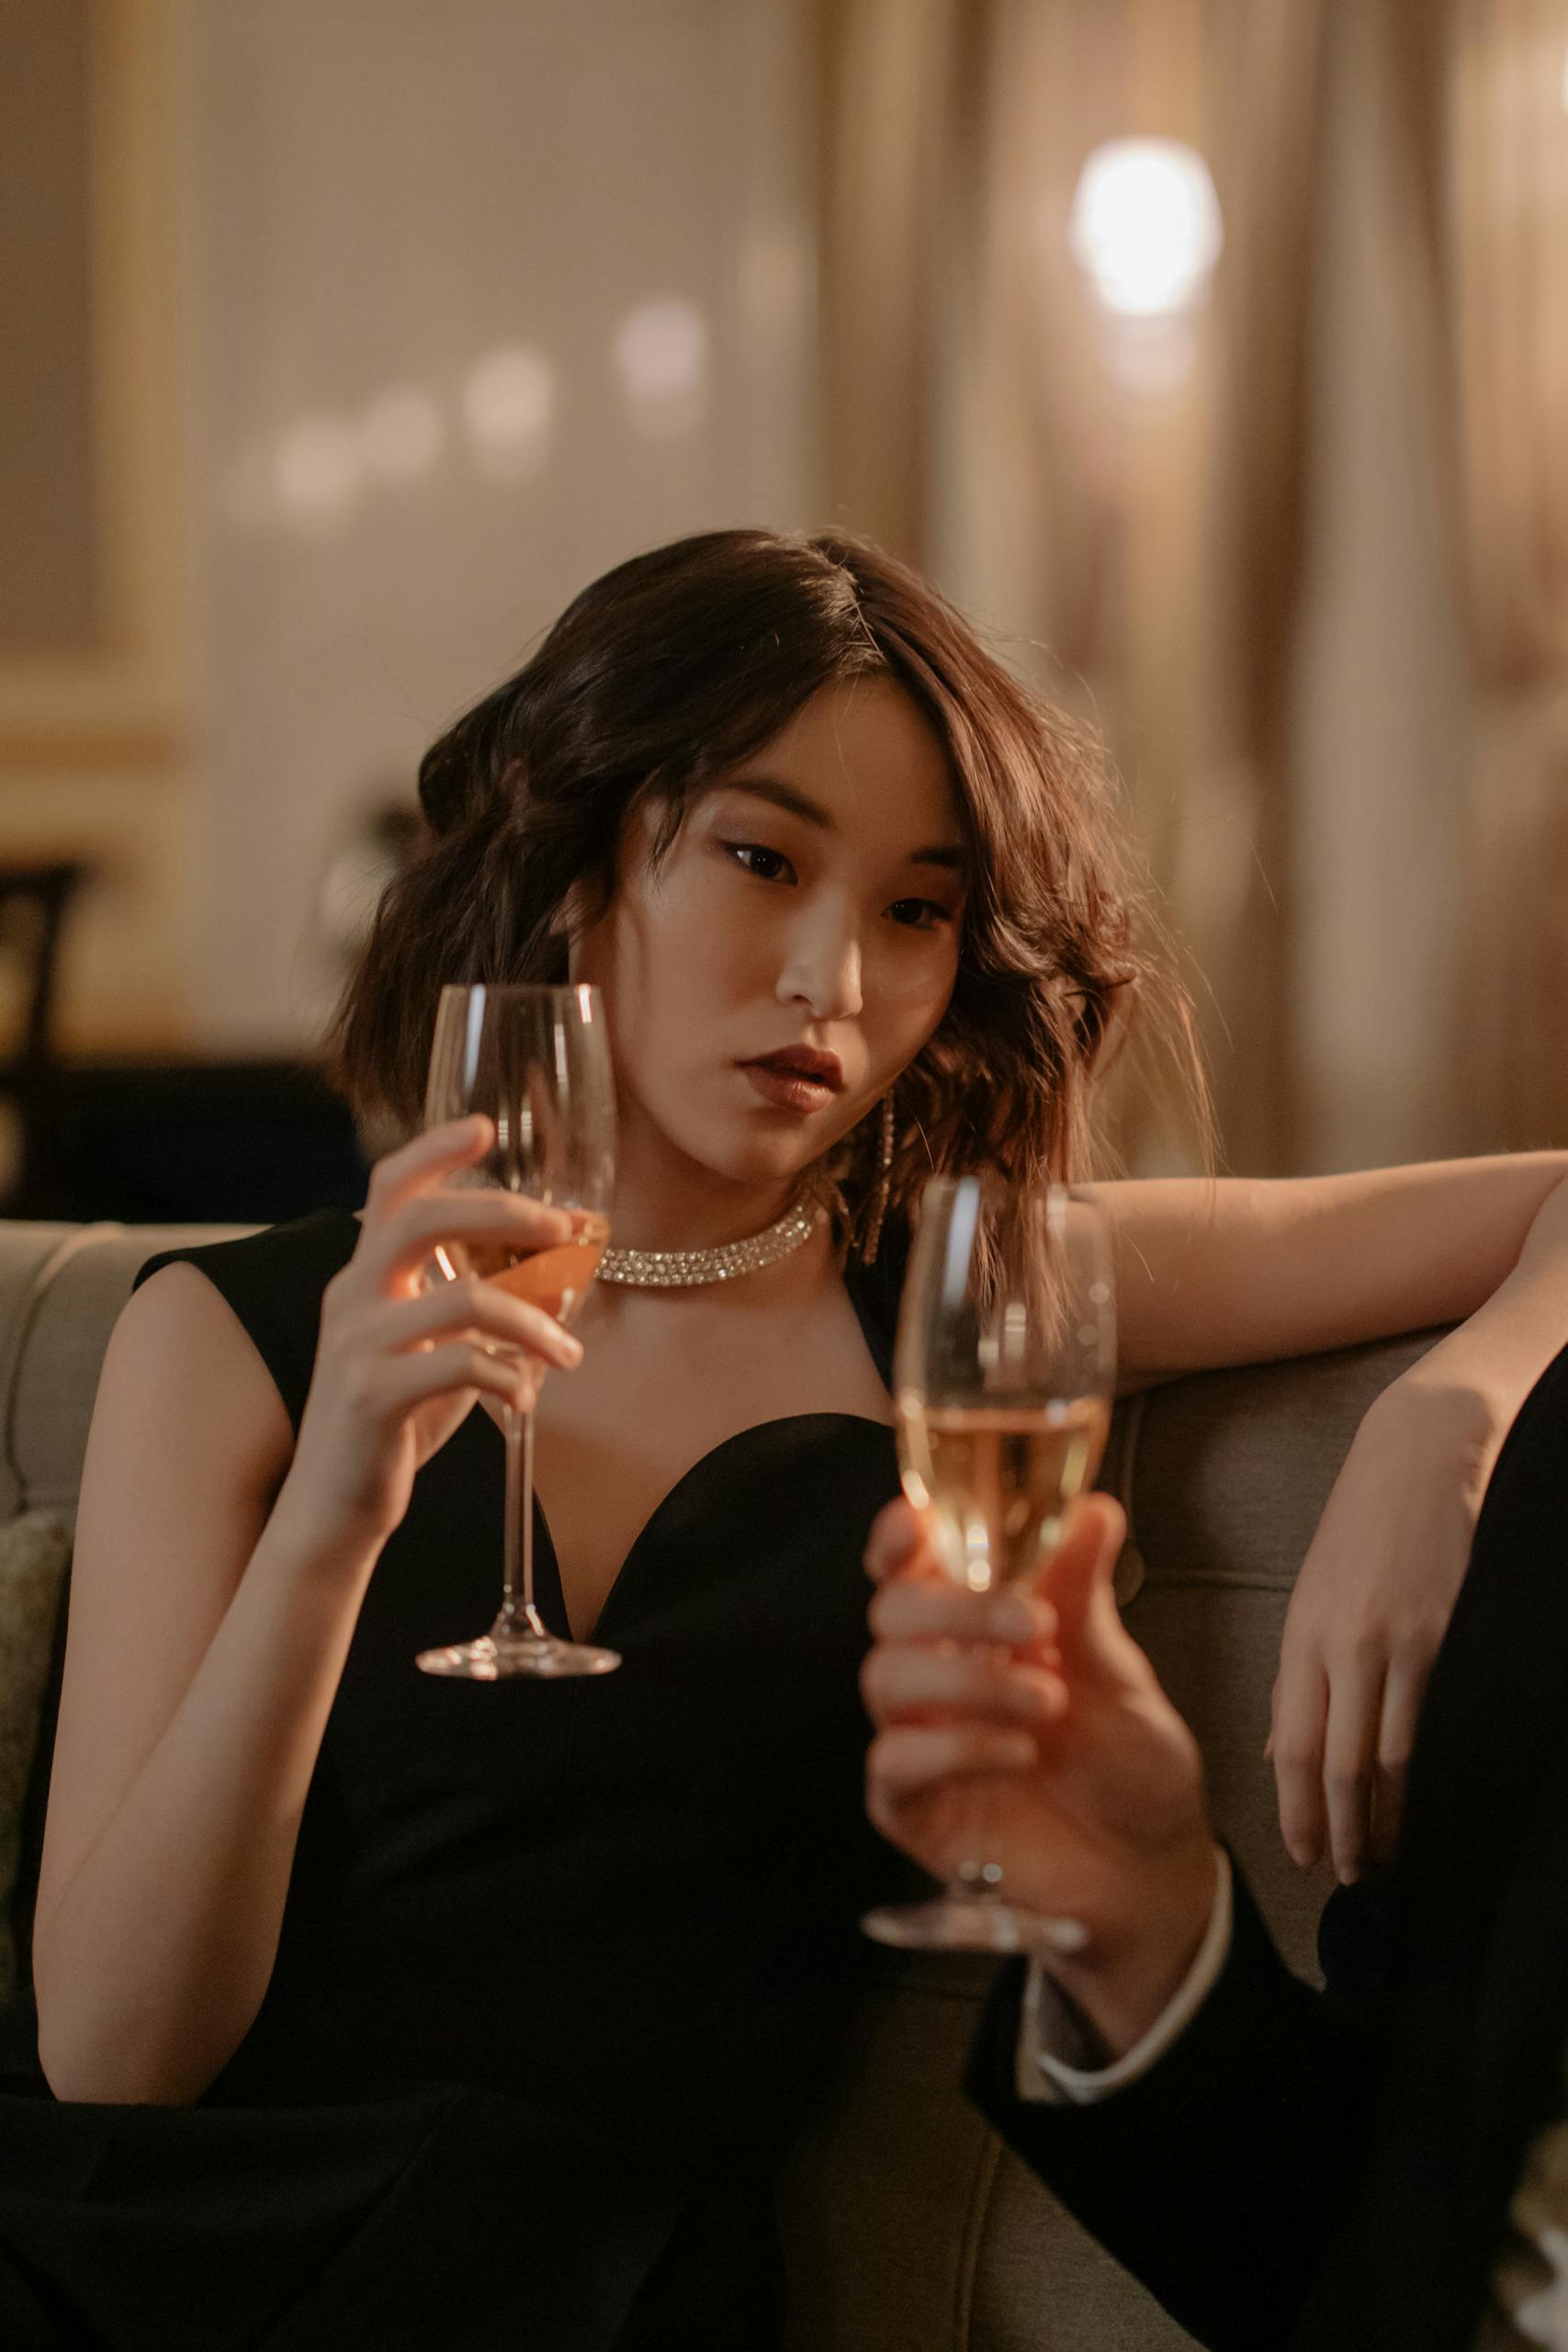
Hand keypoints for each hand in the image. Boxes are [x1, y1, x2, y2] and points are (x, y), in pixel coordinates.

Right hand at [275, 1118, 584, 1555]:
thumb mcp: (433, 1355)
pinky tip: (525, 1398)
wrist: (332, 1510)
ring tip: (569, 1351)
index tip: (487, 1126)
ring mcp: (356, 1346)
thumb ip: (475, 1311)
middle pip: (423, 1219)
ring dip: (533, 1320)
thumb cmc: (391, 1427)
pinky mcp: (372, 1397)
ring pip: (462, 1299)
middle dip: (505, 1213)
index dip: (435, 1150)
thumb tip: (555, 1277)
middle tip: (563, 1228)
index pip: (391, 1188)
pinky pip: (459, 1366)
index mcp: (365, 1278)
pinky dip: (509, 1377)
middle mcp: (352, 1298)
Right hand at [863, 1492, 1217, 2057]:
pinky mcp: (910, 1806)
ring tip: (1046, 1701)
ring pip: (885, 1677)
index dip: (899, 1536)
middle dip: (954, 1604)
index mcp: (975, 1625)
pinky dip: (953, 1746)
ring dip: (966, 1678)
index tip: (918, 1519)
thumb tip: (1093, 1507)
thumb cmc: (1129, 1763)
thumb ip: (1086, 1595)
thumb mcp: (1119, 1672)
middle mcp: (936, 1672)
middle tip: (1034, 1623)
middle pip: (891, 1611)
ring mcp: (917, 1738)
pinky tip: (1016, 1752)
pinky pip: (893, 1760)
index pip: (910, 1564)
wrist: (1149, 1870)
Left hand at [1269, 1361, 1502, 1881]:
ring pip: (1383, 1756)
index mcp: (1301, 1634)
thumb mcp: (1314, 1593)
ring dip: (1384, 1818)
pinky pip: (1429, 1723)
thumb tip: (1281, 1748)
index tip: (1302, 1855)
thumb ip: (1300, 1674)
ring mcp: (1394, 1642)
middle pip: (1333, 1764)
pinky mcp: (1443, 1635)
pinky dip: (1424, 1776)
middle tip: (1346, 1878)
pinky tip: (1426, 1805)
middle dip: (1339, 1832)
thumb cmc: (1367, 1524)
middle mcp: (1340, 1644)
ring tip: (1386, 1858)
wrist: (1419, 1452)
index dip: (1295, 1809)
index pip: (1290, 1744)